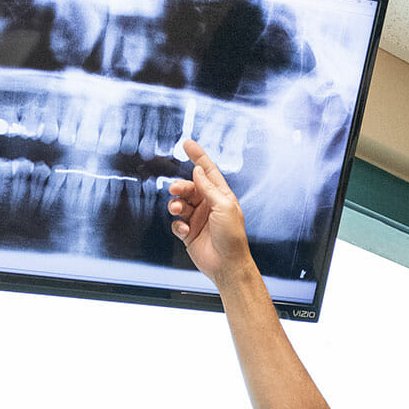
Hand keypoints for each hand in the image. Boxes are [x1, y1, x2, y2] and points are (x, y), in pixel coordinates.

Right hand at [168, 138, 255, 287]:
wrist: (227, 265)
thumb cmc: (232, 238)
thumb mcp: (224, 207)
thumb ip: (209, 188)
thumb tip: (198, 171)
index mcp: (221, 196)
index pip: (207, 172)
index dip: (198, 156)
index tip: (187, 143)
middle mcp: (208, 205)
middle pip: (189, 187)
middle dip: (181, 187)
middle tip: (176, 190)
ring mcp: (198, 219)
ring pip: (180, 204)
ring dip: (176, 205)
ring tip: (179, 211)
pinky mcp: (189, 233)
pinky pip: (177, 223)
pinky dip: (178, 224)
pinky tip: (186, 231)